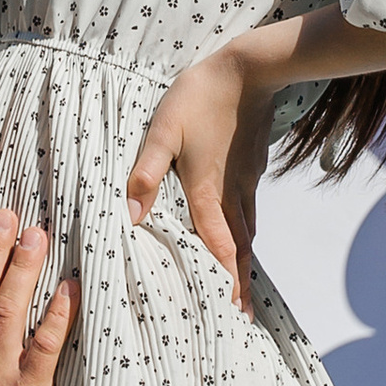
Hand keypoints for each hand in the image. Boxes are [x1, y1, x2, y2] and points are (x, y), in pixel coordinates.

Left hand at [127, 41, 274, 307]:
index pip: (218, 247)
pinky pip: (251, 211)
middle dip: (240, 283)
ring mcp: (247, 181)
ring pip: (248, 231)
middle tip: (243, 315)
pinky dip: (247, 233)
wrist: (250, 70)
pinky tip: (242, 232)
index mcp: (207, 192)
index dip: (225, 281)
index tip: (231, 311)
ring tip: (242, 283)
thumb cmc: (200, 97)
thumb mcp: (163, 132)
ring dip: (244, 260)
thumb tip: (131, 216)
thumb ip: (145, 174)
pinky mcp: (253, 167)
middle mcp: (231, 194)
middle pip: (239, 249)